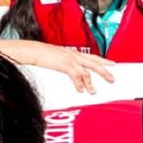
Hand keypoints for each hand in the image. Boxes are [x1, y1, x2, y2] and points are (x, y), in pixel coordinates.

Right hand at [0, 39, 114, 93]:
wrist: (30, 50)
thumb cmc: (38, 54)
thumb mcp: (53, 57)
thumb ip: (61, 62)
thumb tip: (63, 68)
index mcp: (70, 52)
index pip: (90, 56)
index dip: (101, 60)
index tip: (111, 64)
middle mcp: (72, 54)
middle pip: (93, 61)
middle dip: (104, 70)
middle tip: (112, 78)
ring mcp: (69, 58)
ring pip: (87, 70)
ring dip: (91, 82)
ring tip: (94, 91)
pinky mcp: (64, 64)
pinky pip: (76, 75)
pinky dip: (80, 83)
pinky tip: (81, 90)